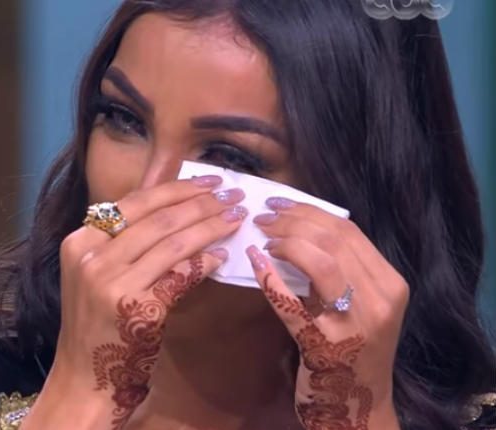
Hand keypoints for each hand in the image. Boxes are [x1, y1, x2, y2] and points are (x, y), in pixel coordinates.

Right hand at [25, 176, 246, 429]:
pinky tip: (222, 255)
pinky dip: (204, 262)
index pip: (136, 202)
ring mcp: (111, 283)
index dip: (177, 188)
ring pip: (173, 242)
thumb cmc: (96, 322)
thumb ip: (125, 242)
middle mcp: (92, 257)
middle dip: (202, 203)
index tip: (209, 181)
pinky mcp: (136, 309)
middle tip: (235, 195)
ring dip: (211, 226)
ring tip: (236, 218)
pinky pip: (180, 276)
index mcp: (80, 240)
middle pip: (158, 218)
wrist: (83, 376)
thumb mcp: (96, 273)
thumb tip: (176, 208)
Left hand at [246, 197, 406, 429]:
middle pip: (335, 240)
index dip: (309, 211)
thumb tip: (300, 226)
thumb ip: (343, 269)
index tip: (280, 204)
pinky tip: (255, 263)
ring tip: (263, 239)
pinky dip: (271, 279)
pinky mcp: (325, 347)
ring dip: (286, 243)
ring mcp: (355, 325)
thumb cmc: (353, 349)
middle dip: (293, 221)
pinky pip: (293, 305)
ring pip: (322, 262)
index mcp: (391, 283)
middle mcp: (380, 301)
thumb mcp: (362, 304)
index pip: (349, 231)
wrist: (358, 405)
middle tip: (264, 218)